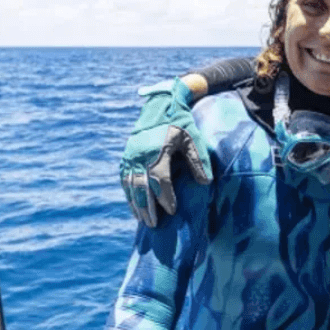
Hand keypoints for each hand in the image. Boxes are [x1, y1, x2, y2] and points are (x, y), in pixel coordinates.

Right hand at [119, 77, 212, 226]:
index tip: (172, 211)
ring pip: (130, 185)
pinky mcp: (126, 156)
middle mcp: (140, 155)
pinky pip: (124, 179)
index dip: (166, 197)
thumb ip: (199, 160)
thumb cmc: (180, 122)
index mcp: (157, 151)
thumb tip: (205, 183)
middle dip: (147, 207)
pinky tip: (135, 206)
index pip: (160, 180)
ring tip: (143, 220)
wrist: (160, 105)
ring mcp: (130, 156)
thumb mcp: (193, 138)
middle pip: (141, 187)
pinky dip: (129, 194)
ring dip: (136, 204)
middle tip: (154, 225)